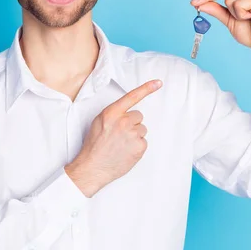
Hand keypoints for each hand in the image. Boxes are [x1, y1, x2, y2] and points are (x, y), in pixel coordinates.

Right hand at [65, 79, 162, 196]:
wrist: (92, 167)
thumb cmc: (94, 146)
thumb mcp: (99, 122)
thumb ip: (113, 114)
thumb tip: (126, 112)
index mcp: (111, 113)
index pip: (132, 96)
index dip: (146, 88)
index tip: (158, 83)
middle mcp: (123, 121)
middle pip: (138, 116)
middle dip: (132, 124)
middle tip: (120, 135)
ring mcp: (132, 134)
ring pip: (142, 129)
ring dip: (134, 136)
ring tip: (121, 145)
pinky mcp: (139, 146)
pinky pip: (143, 142)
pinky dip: (137, 147)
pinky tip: (126, 151)